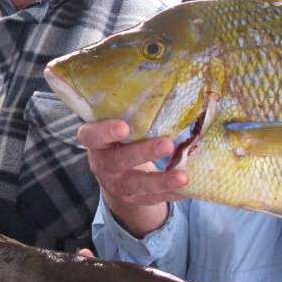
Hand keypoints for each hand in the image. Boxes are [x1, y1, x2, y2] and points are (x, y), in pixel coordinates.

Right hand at [78, 119, 187, 236]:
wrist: (116, 176)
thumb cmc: (120, 140)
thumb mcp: (118, 126)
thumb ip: (131, 113)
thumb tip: (168, 82)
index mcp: (96, 142)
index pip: (91, 136)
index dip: (105, 132)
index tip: (124, 126)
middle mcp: (103, 164)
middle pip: (118, 161)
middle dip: (142, 153)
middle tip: (166, 143)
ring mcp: (118, 184)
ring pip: (137, 185)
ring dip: (161, 180)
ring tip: (183, 176)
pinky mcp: (136, 199)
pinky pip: (155, 198)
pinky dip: (173, 193)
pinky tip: (190, 187)